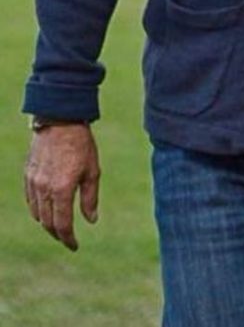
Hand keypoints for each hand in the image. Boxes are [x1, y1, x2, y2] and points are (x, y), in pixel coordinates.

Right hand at [24, 123, 99, 251]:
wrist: (60, 120)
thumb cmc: (81, 144)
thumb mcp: (92, 170)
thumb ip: (90, 198)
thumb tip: (91, 220)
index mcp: (62, 189)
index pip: (62, 225)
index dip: (68, 239)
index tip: (74, 246)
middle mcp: (44, 189)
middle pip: (48, 223)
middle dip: (58, 234)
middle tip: (67, 238)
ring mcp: (33, 182)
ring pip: (37, 214)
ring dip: (47, 223)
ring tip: (58, 225)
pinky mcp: (28, 175)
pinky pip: (30, 201)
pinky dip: (38, 210)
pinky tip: (46, 210)